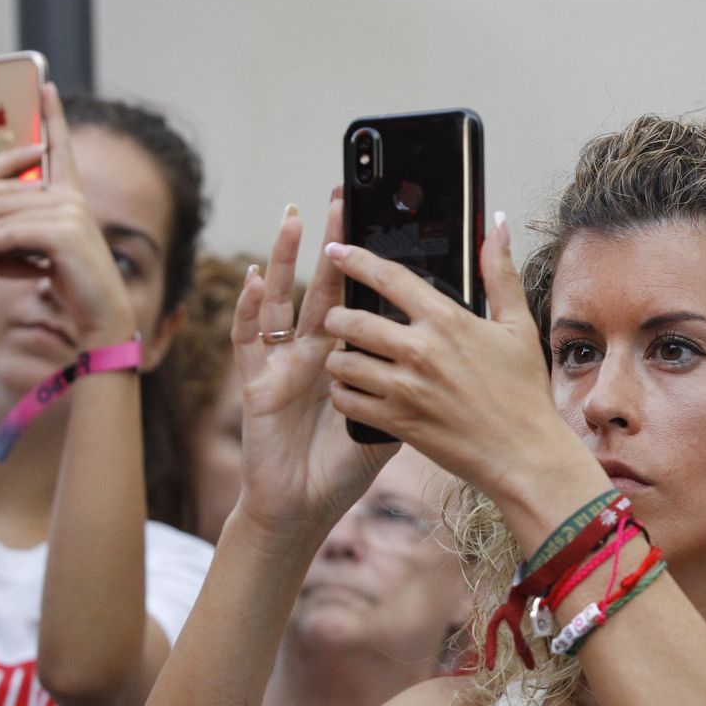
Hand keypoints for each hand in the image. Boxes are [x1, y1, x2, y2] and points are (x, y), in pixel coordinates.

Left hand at [0, 83, 134, 347]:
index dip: (54, 116)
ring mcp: (71, 212)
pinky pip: (10, 231)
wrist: (101, 314)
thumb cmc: (73, 281)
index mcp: (72, 195)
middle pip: (3, 189)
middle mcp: (73, 197)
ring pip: (1, 211)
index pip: (61, 147)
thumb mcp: (45, 245)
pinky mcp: (64, 232)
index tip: (46, 86)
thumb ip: (23, 221)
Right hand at [231, 198, 394, 551]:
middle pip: (325, 284)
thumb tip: (454, 354)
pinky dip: (251, 308)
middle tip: (344, 197)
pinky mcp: (256, 382)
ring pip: (284, 299)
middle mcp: (315, 349)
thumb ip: (414, 383)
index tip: (385, 222)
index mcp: (351, 354)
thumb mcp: (392, 421)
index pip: (362, 296)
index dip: (369, 261)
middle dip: (333, 242)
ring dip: (286, 258)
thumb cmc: (345, 466)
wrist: (304, 508)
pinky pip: (250, 339)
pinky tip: (255, 279)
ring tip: (295, 216)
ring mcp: (283, 361)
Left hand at [322, 214, 598, 514]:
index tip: (336, 251)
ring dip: (337, 358)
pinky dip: (343, 394)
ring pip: (342, 362)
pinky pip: (347, 401)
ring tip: (345, 358)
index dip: (355, 259)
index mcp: (447, 319)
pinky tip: (353, 391)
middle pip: (351, 320)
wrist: (525, 454)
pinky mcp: (398, 421)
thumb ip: (500, 273)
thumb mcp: (518, 326)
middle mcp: (421, 350)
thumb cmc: (524, 392)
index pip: (388, 277)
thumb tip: (499, 224)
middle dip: (337, 317)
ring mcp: (406, 388)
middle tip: (339, 319)